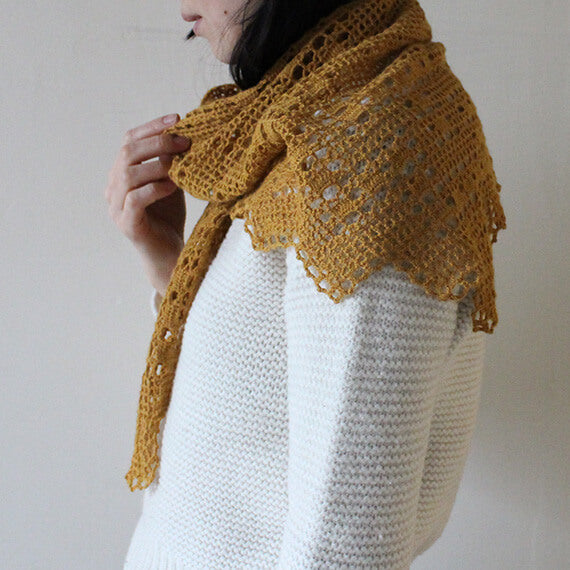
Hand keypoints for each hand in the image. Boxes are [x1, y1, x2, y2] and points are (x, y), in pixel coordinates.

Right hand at [105, 114, 190, 295]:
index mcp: (121, 174)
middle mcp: (113, 188)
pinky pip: (136, 199)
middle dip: (158, 143)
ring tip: (181, 163)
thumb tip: (185, 133)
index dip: (152, 127)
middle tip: (185, 142)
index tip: (178, 118)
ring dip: (158, 164)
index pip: (130, 140)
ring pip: (128, 174)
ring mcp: (116, 207)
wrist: (170, 255)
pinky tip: (174, 186)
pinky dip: (156, 188)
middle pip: (127, 153)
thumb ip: (170, 162)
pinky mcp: (126, 224)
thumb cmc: (169, 219)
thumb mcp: (171, 183)